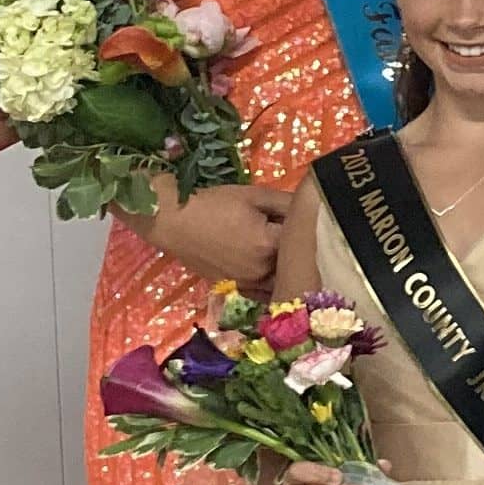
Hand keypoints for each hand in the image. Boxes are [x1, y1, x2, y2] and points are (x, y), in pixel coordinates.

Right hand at [154, 182, 290, 292]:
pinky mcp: (235, 288)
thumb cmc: (211, 204)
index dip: (303, 225)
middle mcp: (262, 271)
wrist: (171, 222)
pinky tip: (259, 259)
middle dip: (296, 247)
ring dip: (283, 265)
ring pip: (279, 277)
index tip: (300, 215)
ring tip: (273, 245)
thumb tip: (312, 206)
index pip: (302, 237)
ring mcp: (248, 284)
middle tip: (287, 229)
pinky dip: (267, 276)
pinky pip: (261, 287)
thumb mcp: (253, 195)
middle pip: (293, 261)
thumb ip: (287, 202)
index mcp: (269, 245)